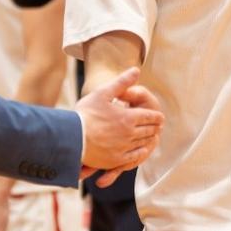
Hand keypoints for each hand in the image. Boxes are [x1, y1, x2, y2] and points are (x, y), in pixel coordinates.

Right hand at [76, 67, 163, 186]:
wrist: (70, 138)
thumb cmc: (85, 114)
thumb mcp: (103, 93)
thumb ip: (121, 82)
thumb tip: (136, 70)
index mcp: (128, 117)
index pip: (149, 116)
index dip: (156, 116)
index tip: (160, 117)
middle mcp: (129, 133)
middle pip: (148, 130)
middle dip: (154, 127)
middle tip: (158, 126)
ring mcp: (123, 148)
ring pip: (143, 143)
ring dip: (149, 139)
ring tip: (152, 136)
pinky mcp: (115, 160)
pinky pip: (134, 157)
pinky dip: (141, 152)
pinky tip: (142, 150)